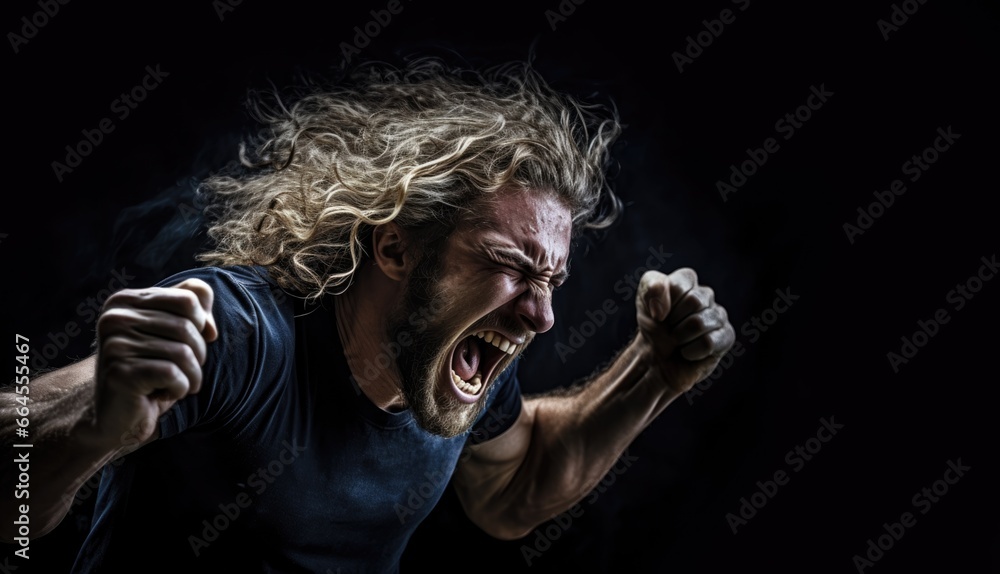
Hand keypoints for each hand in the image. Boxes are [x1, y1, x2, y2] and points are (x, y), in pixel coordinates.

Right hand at [92, 279, 216, 449]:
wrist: (118, 417)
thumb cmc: (153, 372)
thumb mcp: (173, 335)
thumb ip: (193, 308)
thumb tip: (210, 325)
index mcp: (126, 301)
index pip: (188, 298)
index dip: (202, 324)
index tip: (191, 345)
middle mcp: (115, 318)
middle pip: (188, 326)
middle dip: (198, 354)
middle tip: (183, 371)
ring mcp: (114, 344)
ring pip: (183, 352)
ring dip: (191, 375)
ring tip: (176, 384)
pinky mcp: (119, 372)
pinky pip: (173, 374)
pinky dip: (180, 388)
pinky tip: (163, 394)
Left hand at [635, 268, 734, 393]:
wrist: (656, 357)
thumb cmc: (654, 326)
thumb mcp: (643, 299)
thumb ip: (652, 288)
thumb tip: (664, 308)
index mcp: (687, 281)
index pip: (680, 285)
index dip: (664, 302)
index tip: (658, 312)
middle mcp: (706, 295)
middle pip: (694, 301)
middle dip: (673, 321)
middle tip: (669, 328)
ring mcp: (718, 315)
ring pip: (700, 323)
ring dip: (680, 337)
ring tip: (678, 340)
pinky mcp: (726, 336)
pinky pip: (708, 342)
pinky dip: (691, 351)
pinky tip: (689, 351)